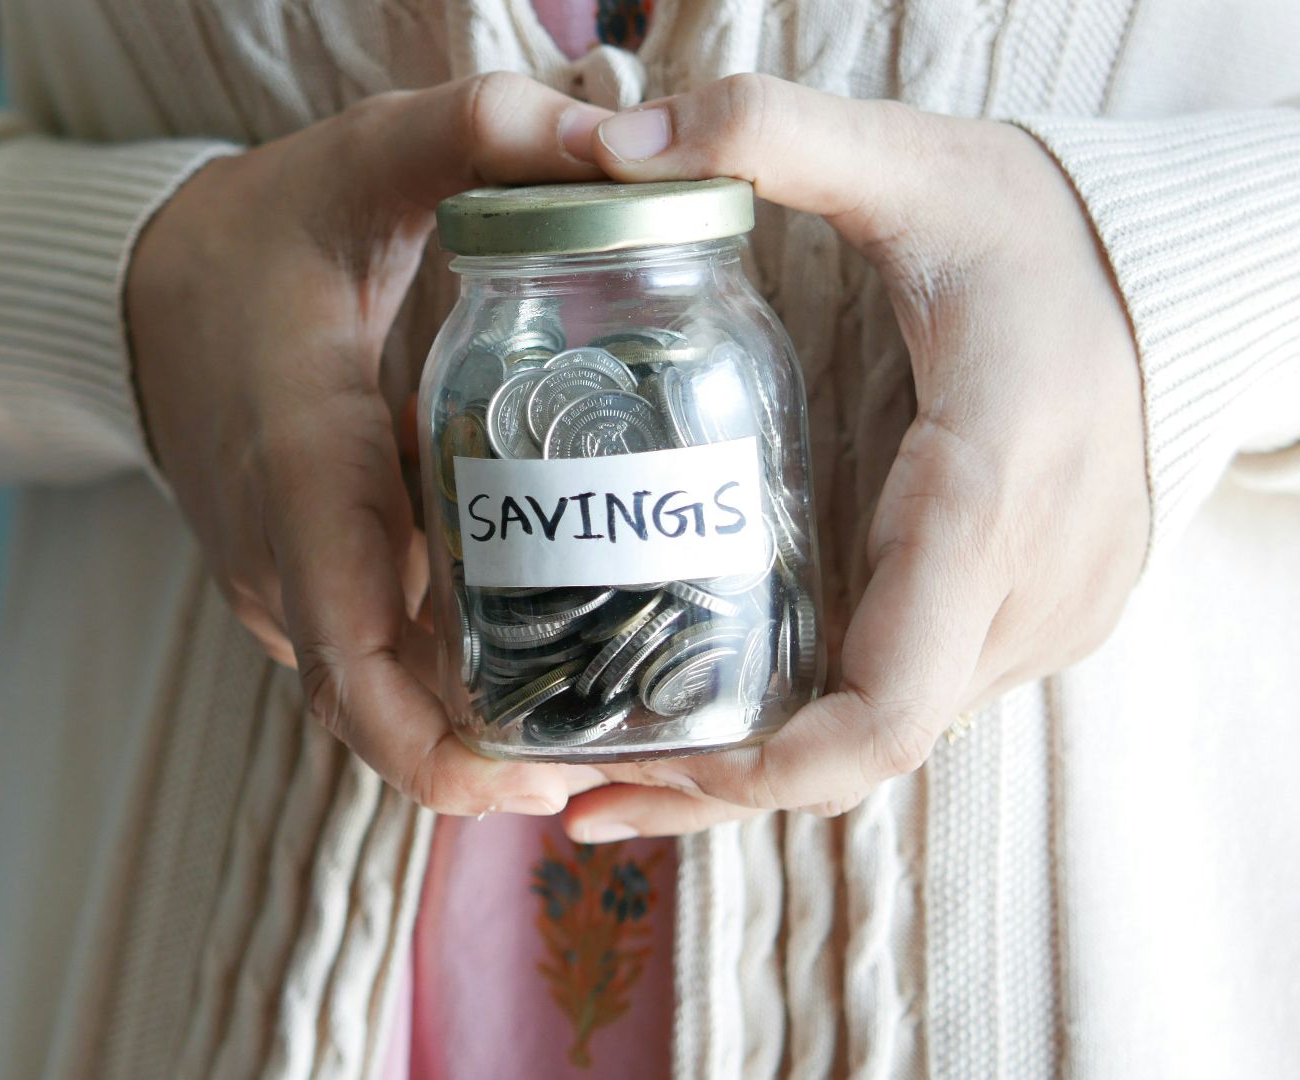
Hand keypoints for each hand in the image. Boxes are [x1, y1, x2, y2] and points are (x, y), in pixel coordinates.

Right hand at [128, 75, 613, 815]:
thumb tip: (623, 139)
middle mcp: (279, 556)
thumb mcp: (363, 160)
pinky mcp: (289, 585)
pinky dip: (444, 675)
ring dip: (475, 723)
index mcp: (301, 472)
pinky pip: (368, 658)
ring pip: (376, 695)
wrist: (139, 291)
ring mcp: (276, 584)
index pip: (351, 663)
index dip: (438, 752)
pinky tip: (543, 645)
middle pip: (379, 712)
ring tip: (608, 708)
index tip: (544, 779)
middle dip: (491, 759)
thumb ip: (480, 132)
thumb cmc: (260, 234)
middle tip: (623, 749)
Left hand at [560, 75, 1148, 840]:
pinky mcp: (1028, 619)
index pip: (887, 703)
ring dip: (756, 766)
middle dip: (720, 782)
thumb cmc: (1041, 228)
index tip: (652, 768)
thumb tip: (612, 141)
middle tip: (570, 790)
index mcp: (986, 497)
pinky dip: (811, 726)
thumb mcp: (911, 164)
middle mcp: (1025, 590)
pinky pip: (908, 700)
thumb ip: (771, 135)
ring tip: (609, 766)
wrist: (1177, 268)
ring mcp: (1039, 619)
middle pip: (863, 747)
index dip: (769, 769)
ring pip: (883, 737)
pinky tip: (710, 715)